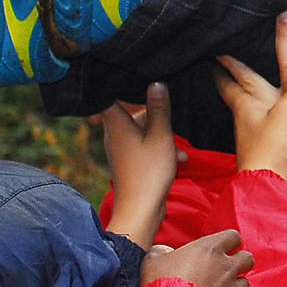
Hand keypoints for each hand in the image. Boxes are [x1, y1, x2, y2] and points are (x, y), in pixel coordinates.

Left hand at [101, 83, 176, 248]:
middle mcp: (113, 132)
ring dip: (160, 131)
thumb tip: (156, 83)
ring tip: (178, 145)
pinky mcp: (128, 159)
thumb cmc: (149, 172)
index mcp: (116, 122)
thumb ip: (159, 109)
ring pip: (139, 127)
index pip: (108, 93)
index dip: (120, 83)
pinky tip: (178, 157)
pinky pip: (143, 142)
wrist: (141, 209)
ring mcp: (120, 146)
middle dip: (152, 110)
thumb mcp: (162, 136)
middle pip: (128, 109)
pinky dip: (159, 145)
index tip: (137, 77)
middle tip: (169, 114)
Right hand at [139, 229, 254, 286]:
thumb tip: (164, 252)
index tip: (218, 248)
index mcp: (210, 248)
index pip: (233, 236)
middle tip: (224, 268)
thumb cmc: (161, 284)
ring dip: (236, 285)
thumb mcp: (153, 261)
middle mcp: (225, 266)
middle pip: (247, 258)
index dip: (228, 242)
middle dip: (239, 262)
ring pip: (245, 282)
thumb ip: (161, 252)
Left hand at [214, 11, 286, 181]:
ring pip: (247, 106)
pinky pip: (263, 123)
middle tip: (221, 63)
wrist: (270, 188)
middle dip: (228, 76)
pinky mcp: (267, 146)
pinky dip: (266, 114)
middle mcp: (247, 115)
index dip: (225, 60)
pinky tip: (274, 116)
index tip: (216, 45)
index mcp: (247, 102)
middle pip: (234, 90)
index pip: (233, 75)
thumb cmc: (270, 149)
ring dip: (247, 94)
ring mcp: (255, 132)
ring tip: (248, 83)